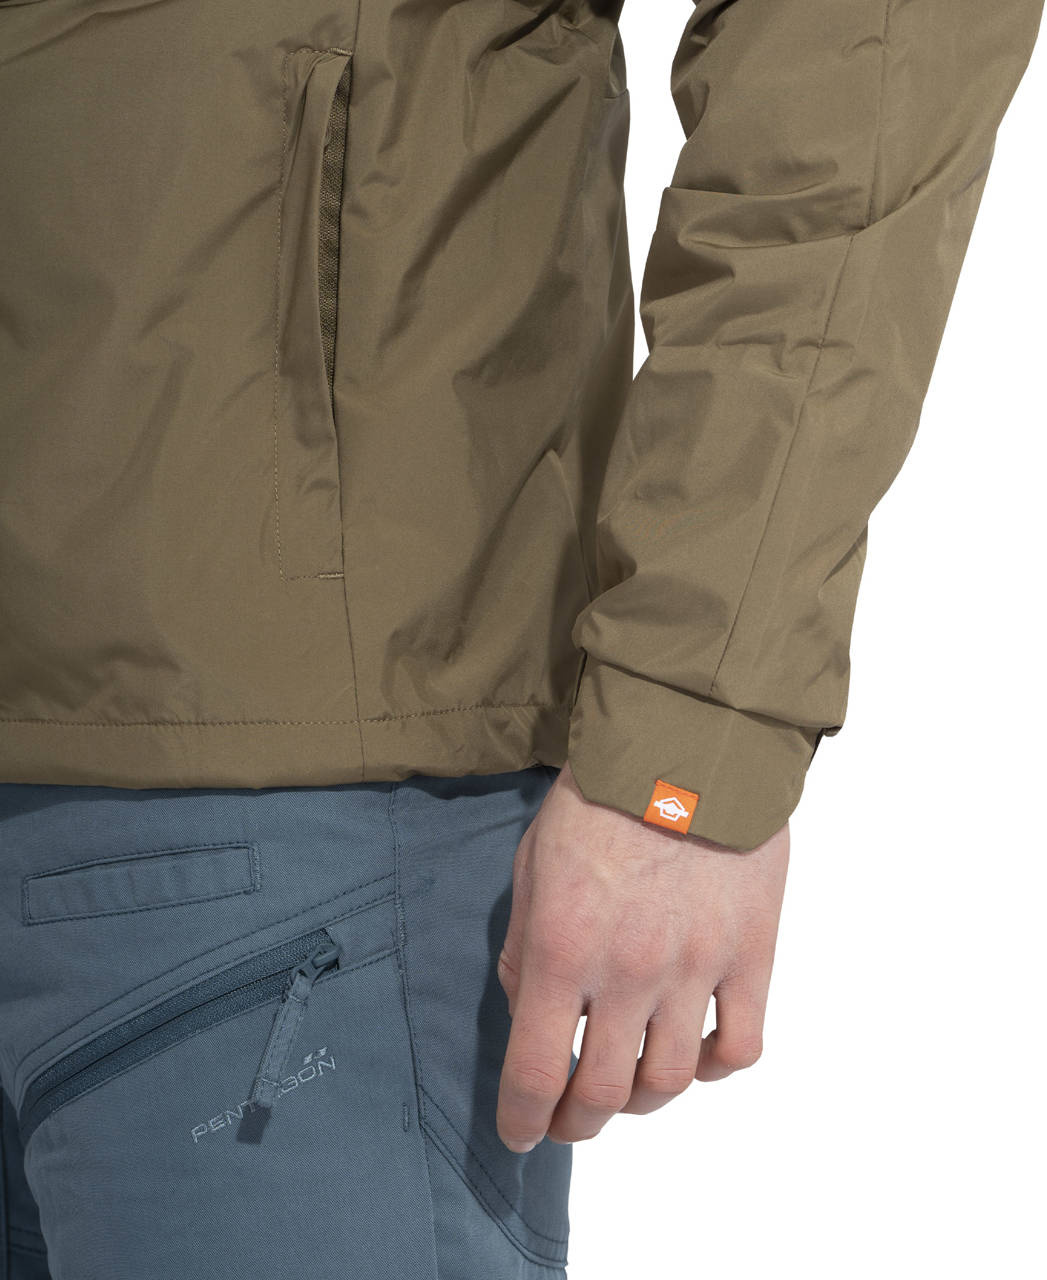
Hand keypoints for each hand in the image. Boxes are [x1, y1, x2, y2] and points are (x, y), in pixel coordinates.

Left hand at [495, 762, 788, 1151]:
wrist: (687, 743)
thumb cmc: (600, 797)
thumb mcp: (533, 862)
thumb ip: (522, 941)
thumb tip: (527, 1004)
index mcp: (560, 948)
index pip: (535, 1070)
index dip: (522, 1118)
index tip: (519, 1132)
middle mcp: (626, 973)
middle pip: (603, 1093)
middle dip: (577, 1121)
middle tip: (570, 1118)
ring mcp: (695, 969)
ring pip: (670, 1081)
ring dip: (642, 1099)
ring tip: (630, 1084)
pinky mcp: (750, 956)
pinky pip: (741, 1046)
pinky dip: (715, 1066)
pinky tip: (695, 1050)